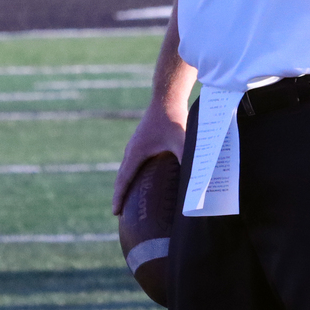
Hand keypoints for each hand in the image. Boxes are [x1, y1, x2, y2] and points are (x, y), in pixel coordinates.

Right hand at [112, 100, 186, 214]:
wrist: (167, 96)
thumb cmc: (173, 118)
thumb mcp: (181, 141)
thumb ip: (185, 160)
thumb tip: (194, 180)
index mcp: (136, 153)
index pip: (124, 180)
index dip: (119, 198)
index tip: (114, 213)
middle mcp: (132, 149)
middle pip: (122, 177)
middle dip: (120, 194)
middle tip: (120, 213)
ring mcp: (136, 144)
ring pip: (127, 168)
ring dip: (125, 183)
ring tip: (129, 199)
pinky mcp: (142, 140)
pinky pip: (133, 161)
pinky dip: (132, 173)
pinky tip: (143, 177)